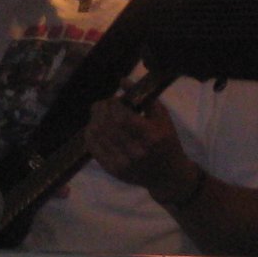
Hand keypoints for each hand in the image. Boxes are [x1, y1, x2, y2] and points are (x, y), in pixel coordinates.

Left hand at [85, 83, 197, 204]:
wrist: (168, 176)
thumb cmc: (167, 142)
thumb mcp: (162, 117)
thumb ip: (144, 97)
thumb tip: (122, 80)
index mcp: (151, 136)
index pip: (121, 117)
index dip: (112, 105)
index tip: (114, 100)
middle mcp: (136, 151)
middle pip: (106, 125)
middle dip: (101, 109)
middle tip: (104, 104)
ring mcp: (123, 163)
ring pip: (97, 135)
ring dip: (94, 119)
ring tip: (99, 113)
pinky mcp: (113, 170)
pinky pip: (93, 148)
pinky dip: (90, 133)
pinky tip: (94, 126)